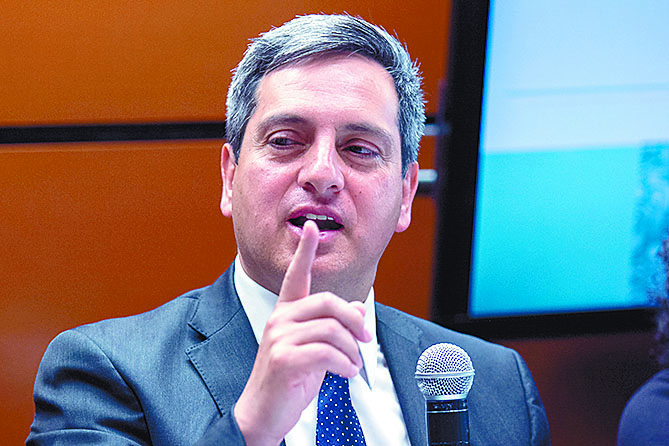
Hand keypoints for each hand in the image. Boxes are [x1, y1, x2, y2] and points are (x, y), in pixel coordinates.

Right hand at [234, 220, 372, 445]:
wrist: (263, 413)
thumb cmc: (290, 379)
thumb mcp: (315, 349)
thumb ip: (333, 327)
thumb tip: (357, 308)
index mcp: (285, 313)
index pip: (295, 276)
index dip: (304, 251)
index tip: (311, 226)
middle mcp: (280, 320)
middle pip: (328, 302)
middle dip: (354, 321)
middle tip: (365, 339)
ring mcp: (279, 339)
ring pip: (333, 330)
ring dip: (353, 351)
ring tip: (353, 365)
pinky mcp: (285, 359)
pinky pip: (329, 353)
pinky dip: (346, 365)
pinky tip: (346, 374)